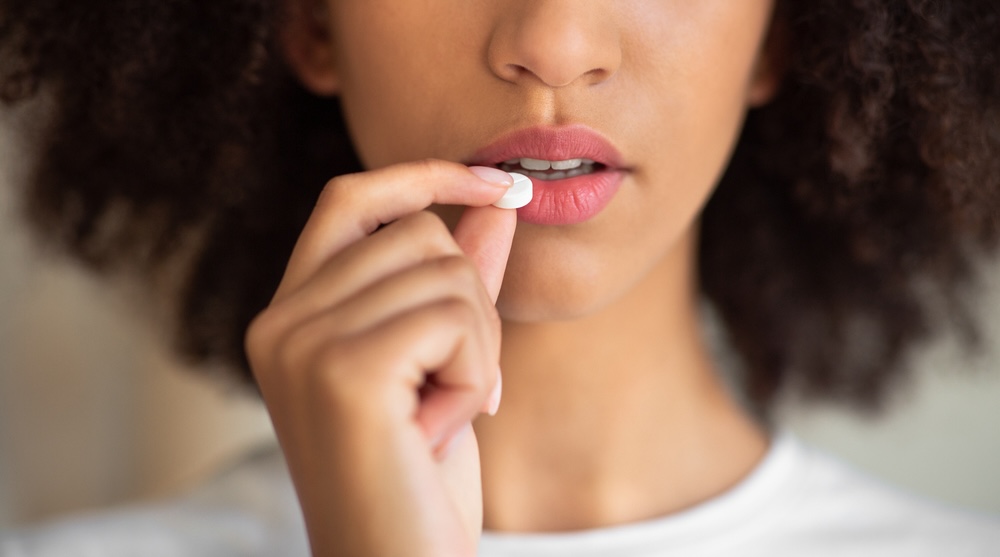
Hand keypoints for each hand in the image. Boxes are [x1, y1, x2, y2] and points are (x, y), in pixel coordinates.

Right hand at [245, 160, 515, 556]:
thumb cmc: (419, 476)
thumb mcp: (443, 362)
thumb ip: (460, 279)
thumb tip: (495, 202)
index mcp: (291, 315)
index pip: (351, 199)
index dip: (425, 177)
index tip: (498, 187)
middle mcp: (280, 321)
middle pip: (418, 233)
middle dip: (472, 303)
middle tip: (460, 384)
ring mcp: (302, 343)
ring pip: (448, 272)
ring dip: (477, 349)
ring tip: (443, 414)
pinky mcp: (341, 371)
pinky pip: (456, 319)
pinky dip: (477, 375)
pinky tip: (445, 426)